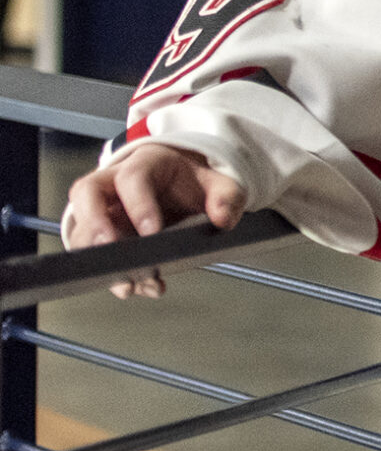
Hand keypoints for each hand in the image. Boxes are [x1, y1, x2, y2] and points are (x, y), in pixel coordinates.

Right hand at [61, 144, 245, 298]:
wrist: (183, 181)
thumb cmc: (193, 179)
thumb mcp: (220, 180)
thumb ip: (227, 196)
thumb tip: (223, 219)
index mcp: (144, 163)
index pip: (132, 178)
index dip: (138, 205)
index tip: (152, 233)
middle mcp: (113, 182)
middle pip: (87, 194)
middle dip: (96, 225)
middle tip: (112, 251)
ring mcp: (103, 207)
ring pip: (84, 228)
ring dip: (99, 258)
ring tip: (129, 283)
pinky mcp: (102, 231)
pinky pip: (94, 252)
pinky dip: (111, 273)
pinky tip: (136, 287)